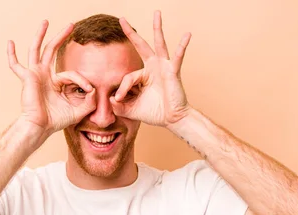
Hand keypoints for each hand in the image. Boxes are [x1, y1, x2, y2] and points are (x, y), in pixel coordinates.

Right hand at [8, 21, 96, 138]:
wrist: (40, 127)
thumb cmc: (56, 121)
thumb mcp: (79, 111)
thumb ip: (90, 101)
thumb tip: (95, 90)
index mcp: (55, 82)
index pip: (71, 73)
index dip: (82, 80)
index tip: (89, 89)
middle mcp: (44, 75)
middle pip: (52, 50)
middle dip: (61, 37)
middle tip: (71, 25)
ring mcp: (35, 74)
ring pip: (37, 50)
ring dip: (41, 35)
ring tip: (45, 21)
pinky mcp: (27, 77)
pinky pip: (15, 65)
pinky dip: (11, 54)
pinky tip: (10, 42)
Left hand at [110, 11, 191, 127]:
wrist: (172, 119)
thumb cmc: (154, 113)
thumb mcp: (130, 109)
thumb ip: (118, 105)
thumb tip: (110, 98)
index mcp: (143, 75)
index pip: (127, 77)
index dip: (122, 89)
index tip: (119, 100)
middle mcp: (153, 67)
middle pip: (140, 46)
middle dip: (130, 33)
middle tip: (121, 19)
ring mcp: (163, 67)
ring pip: (159, 44)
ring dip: (157, 28)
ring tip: (157, 13)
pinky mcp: (173, 71)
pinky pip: (178, 57)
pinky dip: (182, 46)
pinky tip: (187, 35)